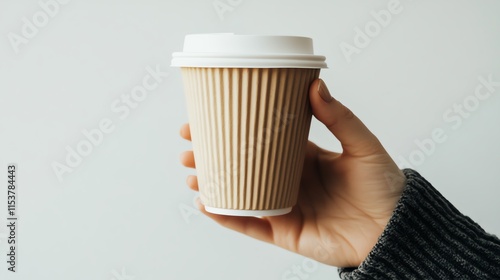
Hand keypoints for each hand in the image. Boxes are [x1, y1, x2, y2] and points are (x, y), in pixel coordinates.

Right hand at [180, 79, 404, 267]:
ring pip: (240, 193)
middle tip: (189, 145)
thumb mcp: (363, 146)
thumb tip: (315, 85)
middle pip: (243, 165)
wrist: (394, 230)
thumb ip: (339, 118)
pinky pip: (249, 224)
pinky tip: (207, 203)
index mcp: (304, 158)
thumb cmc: (383, 187)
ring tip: (191, 172)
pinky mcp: (284, 232)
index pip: (262, 140)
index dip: (237, 129)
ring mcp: (284, 206)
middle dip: (214, 155)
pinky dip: (227, 216)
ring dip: (213, 183)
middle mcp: (289, 180)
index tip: (211, 117)